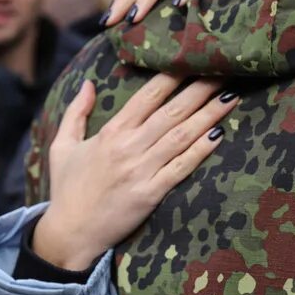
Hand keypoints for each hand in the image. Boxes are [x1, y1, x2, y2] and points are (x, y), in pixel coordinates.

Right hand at [32, 74, 238, 269]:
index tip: (193, 60)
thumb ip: (76, 112)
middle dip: (200, 89)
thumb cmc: (67, 189)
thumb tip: (89, 82)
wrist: (69, 234)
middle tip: (225, 71)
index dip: (173, 76)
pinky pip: (181, 167)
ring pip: (181, 136)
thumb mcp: (63, 146)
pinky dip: (200, 150)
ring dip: (208, 115)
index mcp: (111, 132)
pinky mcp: (151, 193)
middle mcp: (129, 147)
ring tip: (231, 97)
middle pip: (172, 111)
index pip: (147, 96)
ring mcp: (141, 170)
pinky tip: (219, 134)